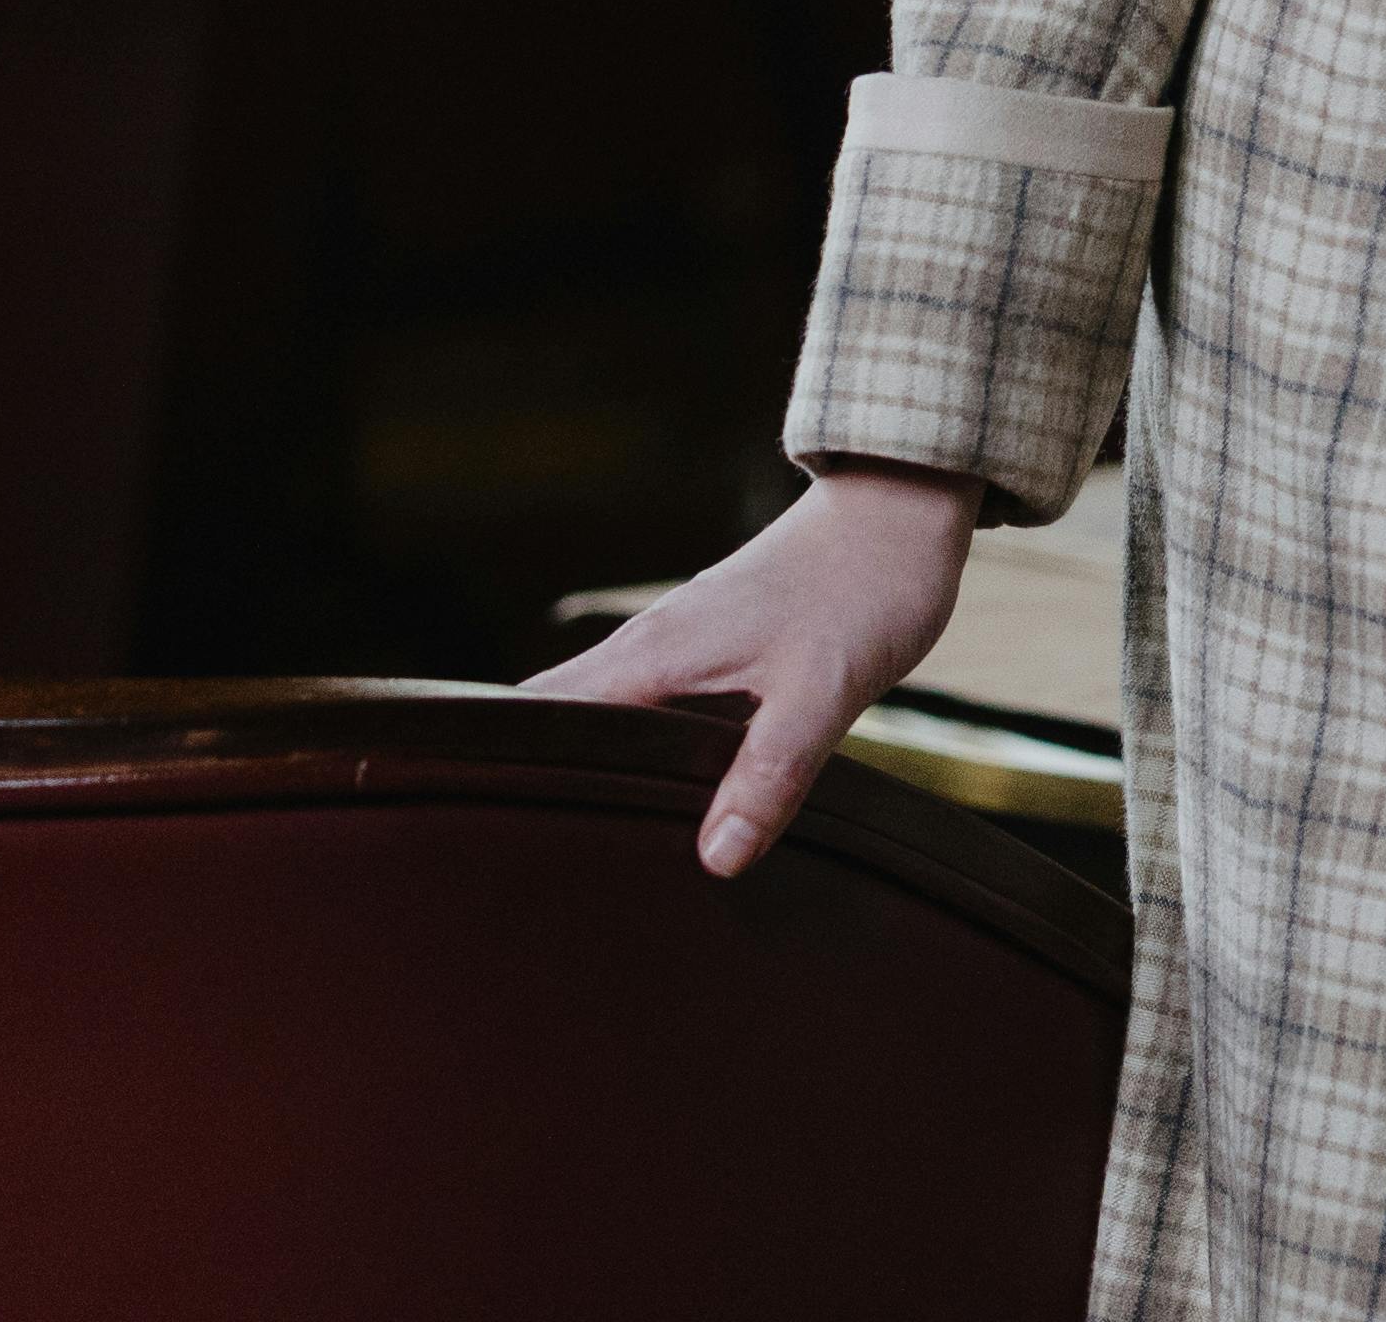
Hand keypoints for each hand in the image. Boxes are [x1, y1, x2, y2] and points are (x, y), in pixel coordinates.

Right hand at [530, 462, 980, 876]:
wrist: (902, 511)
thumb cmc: (864, 589)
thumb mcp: (823, 692)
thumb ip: (769, 776)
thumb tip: (715, 860)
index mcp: (653, 656)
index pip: (537, 716)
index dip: (503, 773)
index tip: (484, 838)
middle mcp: (649, 650)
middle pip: (558, 724)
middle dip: (536, 788)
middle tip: (529, 875)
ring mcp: (679, 650)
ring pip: (604, 720)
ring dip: (592, 774)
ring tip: (585, 859)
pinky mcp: (713, 656)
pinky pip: (650, 714)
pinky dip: (641, 758)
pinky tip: (663, 807)